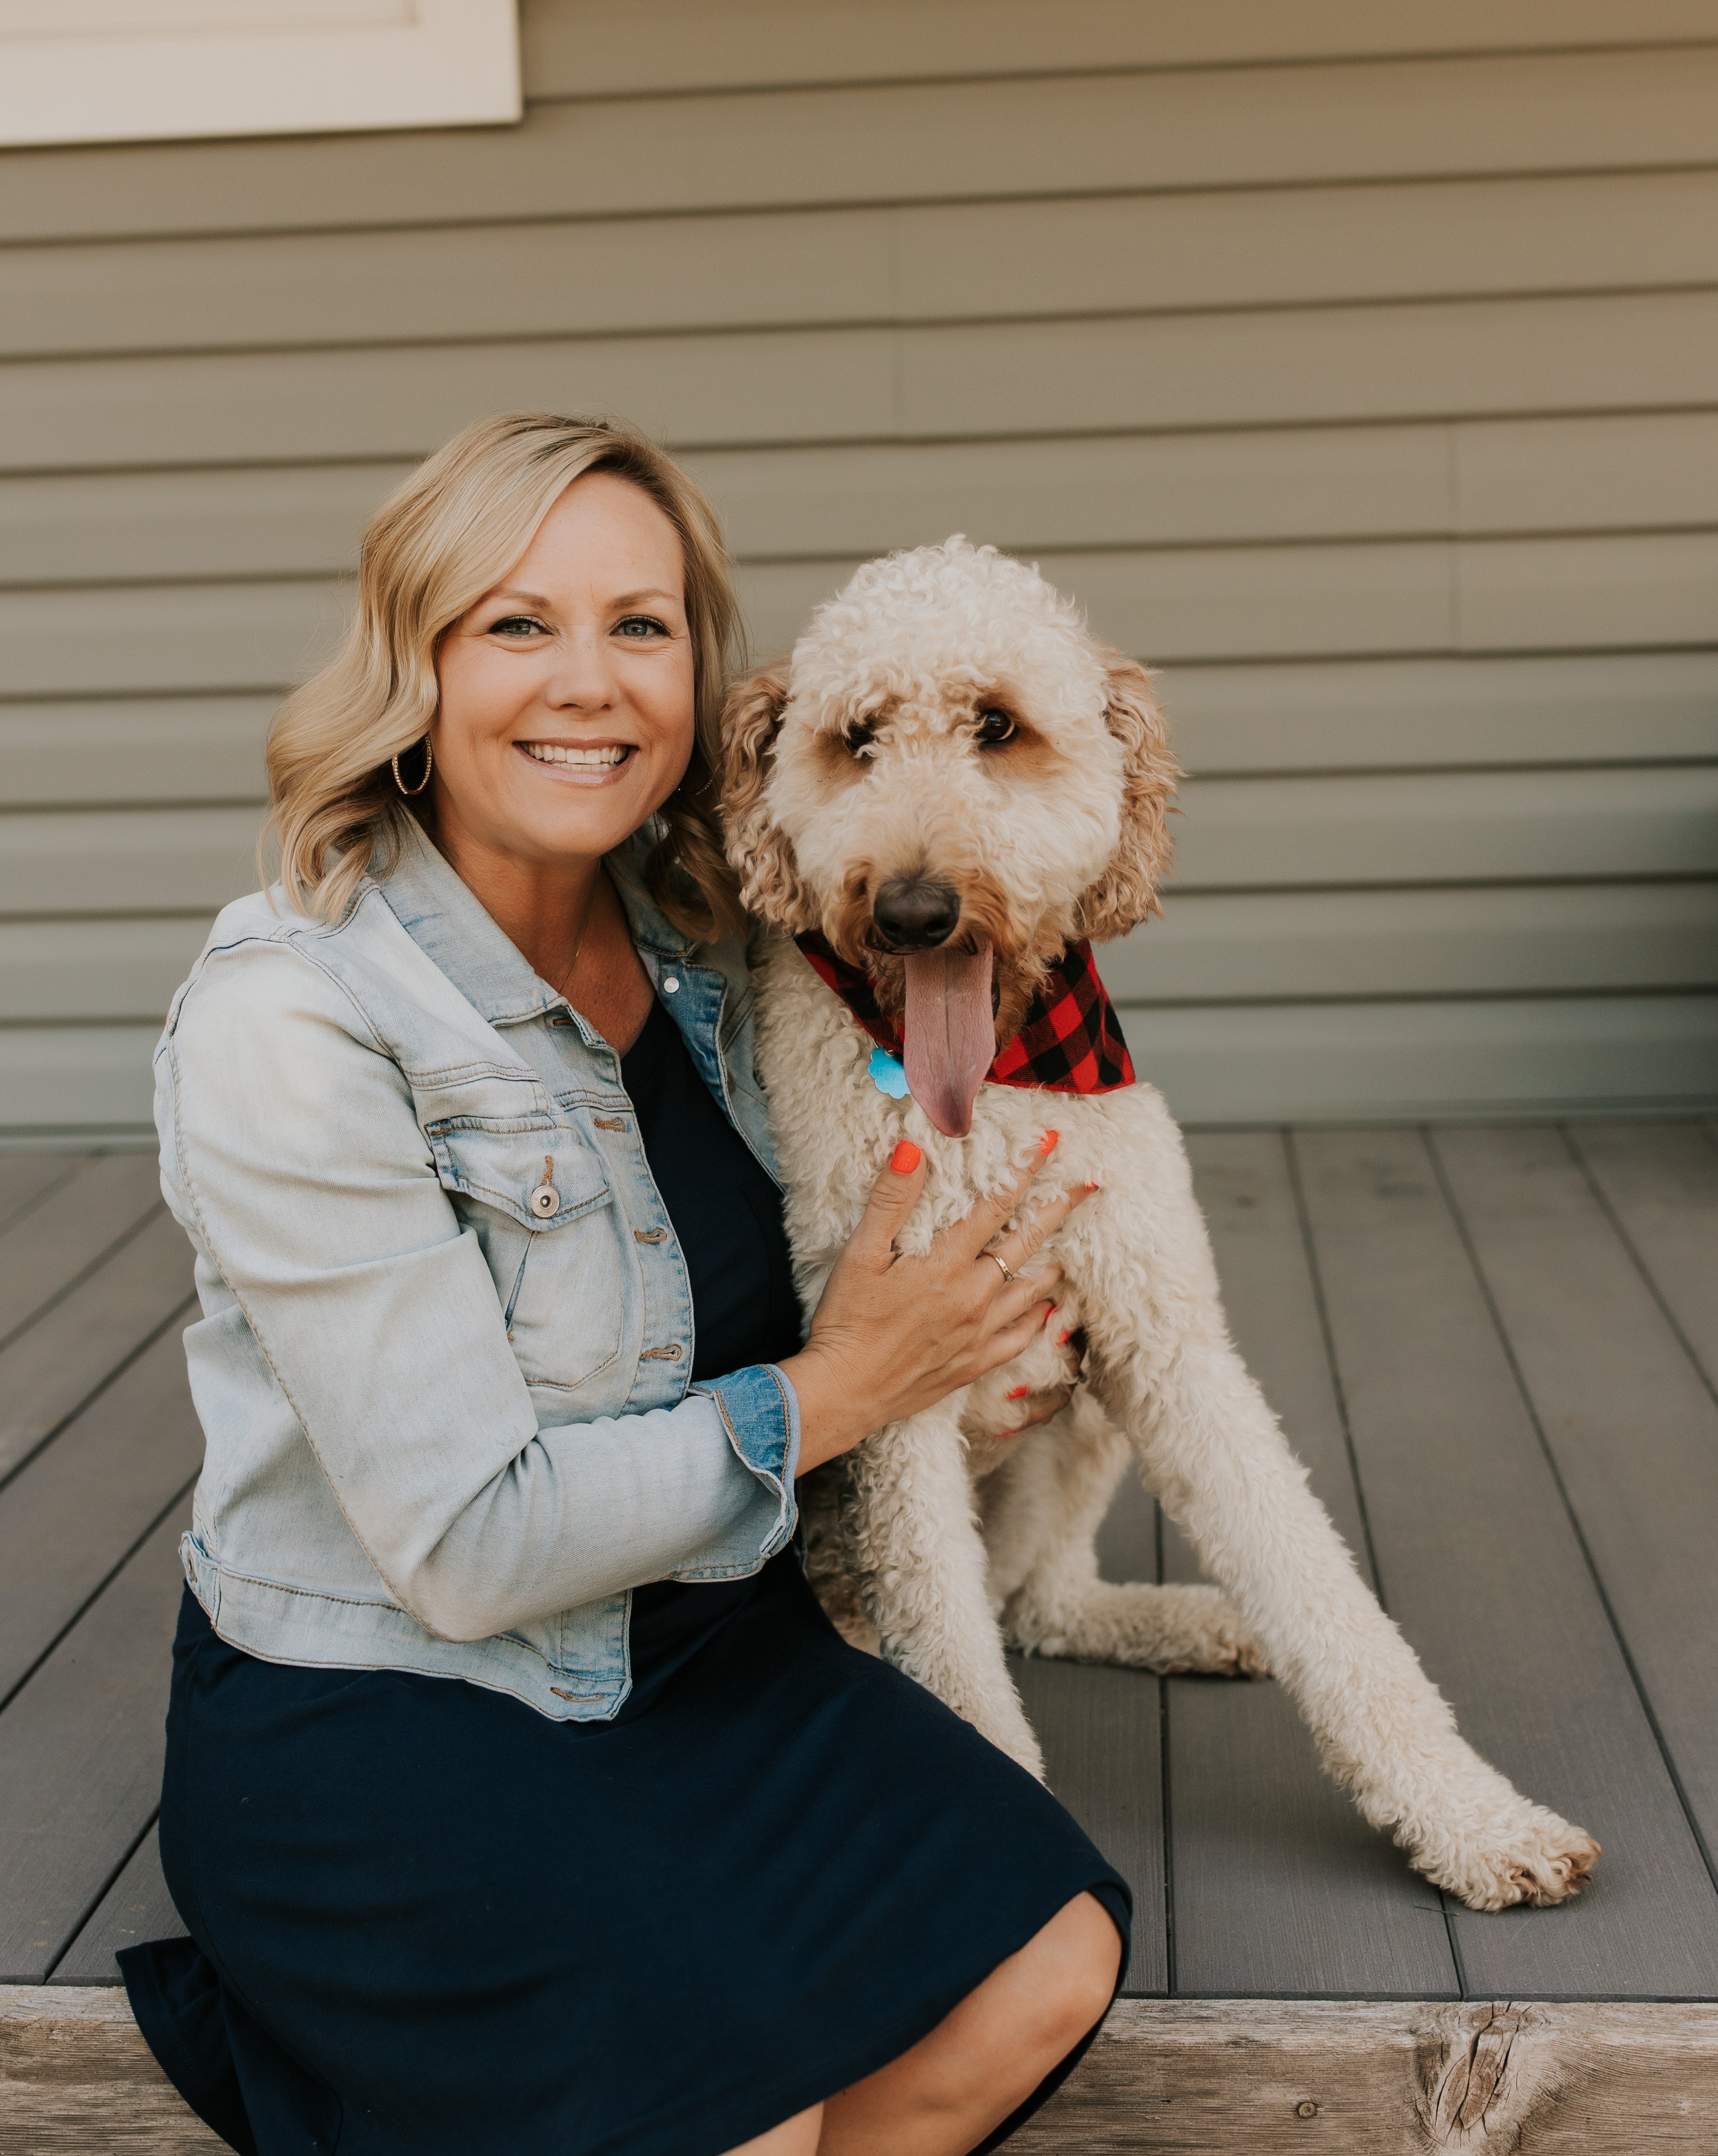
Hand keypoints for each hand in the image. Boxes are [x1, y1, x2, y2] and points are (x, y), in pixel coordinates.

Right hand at [780, 1135, 1096, 1474]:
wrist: (844, 1393)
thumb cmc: (846, 1321)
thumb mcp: (859, 1254)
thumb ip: (891, 1200)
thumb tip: (913, 1149)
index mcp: (946, 1264)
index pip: (995, 1205)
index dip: (1025, 1169)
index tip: (1051, 1142)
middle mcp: (972, 1296)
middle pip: (1026, 1242)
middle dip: (1058, 1208)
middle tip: (1089, 1185)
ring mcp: (978, 1332)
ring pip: (1030, 1290)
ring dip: (1052, 1264)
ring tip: (1069, 1247)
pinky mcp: (975, 1364)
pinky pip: (1020, 1337)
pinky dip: (1036, 1319)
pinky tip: (1045, 1308)